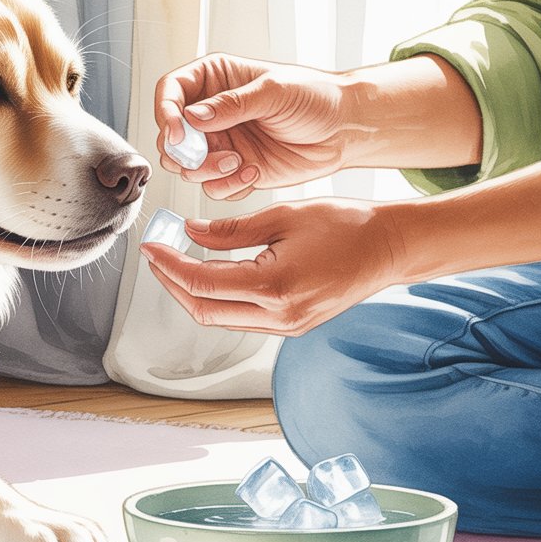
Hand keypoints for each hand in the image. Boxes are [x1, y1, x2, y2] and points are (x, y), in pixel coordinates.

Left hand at [139, 199, 400, 335]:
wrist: (389, 248)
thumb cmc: (347, 224)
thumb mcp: (282, 215)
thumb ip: (231, 230)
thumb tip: (190, 233)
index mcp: (274, 286)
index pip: (202, 282)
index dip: (169, 264)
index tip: (151, 245)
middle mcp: (279, 315)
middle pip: (204, 309)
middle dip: (172, 284)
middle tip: (156, 256)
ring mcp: (287, 326)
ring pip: (221, 318)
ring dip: (193, 293)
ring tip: (177, 263)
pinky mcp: (293, 325)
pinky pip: (242, 318)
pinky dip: (219, 298)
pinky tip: (211, 273)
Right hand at [155, 54, 354, 200]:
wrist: (344, 131)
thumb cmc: (316, 96)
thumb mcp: (273, 91)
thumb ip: (230, 105)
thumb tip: (192, 117)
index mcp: (216, 79)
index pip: (170, 91)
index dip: (165, 112)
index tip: (179, 133)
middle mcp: (212, 113)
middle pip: (170, 136)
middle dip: (183, 152)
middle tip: (207, 156)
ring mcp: (221, 143)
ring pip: (187, 167)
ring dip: (206, 171)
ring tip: (237, 163)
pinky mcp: (234, 171)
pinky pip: (213, 188)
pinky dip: (228, 187)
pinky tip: (254, 172)